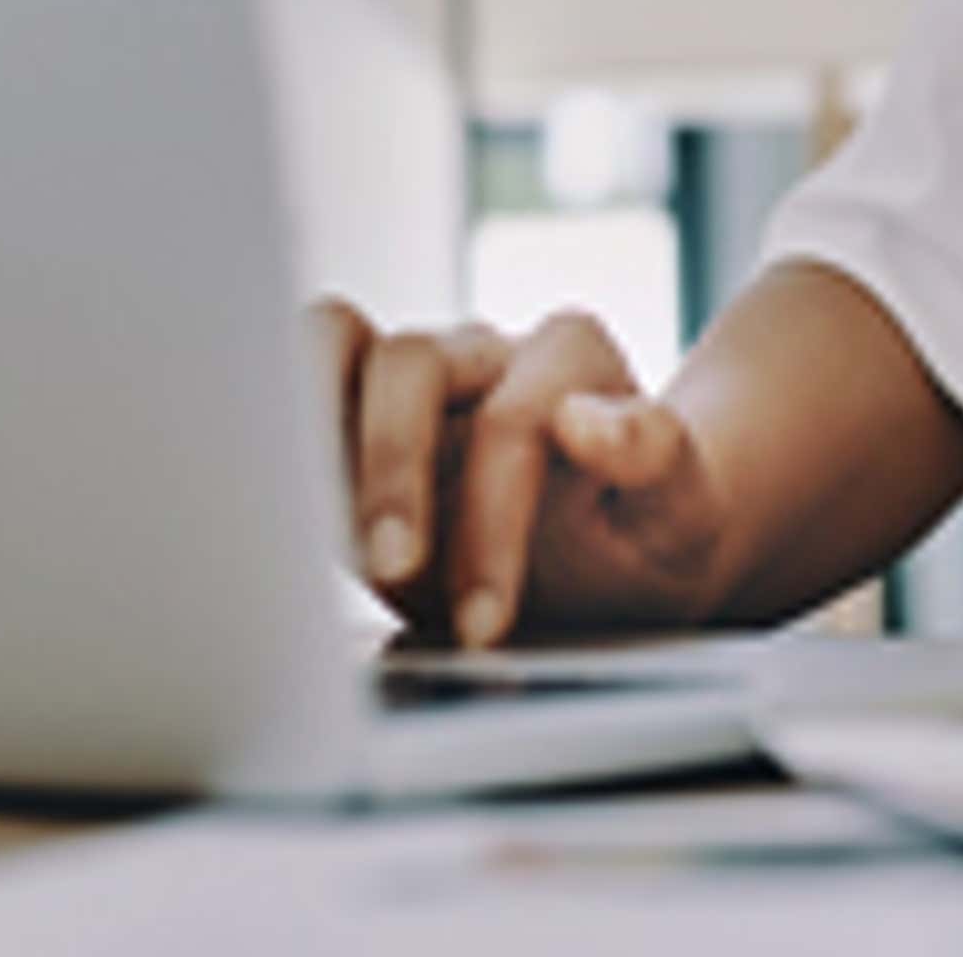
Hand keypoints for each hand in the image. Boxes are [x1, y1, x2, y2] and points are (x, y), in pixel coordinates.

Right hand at [305, 297, 731, 647]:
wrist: (612, 557)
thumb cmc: (645, 537)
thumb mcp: (682, 523)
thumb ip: (660, 461)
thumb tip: (586, 416)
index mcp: (570, 359)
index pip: (514, 419)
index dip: (492, 522)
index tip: (485, 621)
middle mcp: (484, 353)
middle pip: (411, 362)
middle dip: (394, 472)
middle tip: (395, 575)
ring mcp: (413, 378)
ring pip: (333, 342)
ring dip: (311, 427)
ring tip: (308, 521)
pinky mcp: (353, 418)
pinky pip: (296, 382)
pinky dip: (279, 430)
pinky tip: (284, 512)